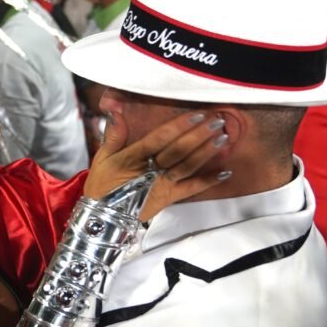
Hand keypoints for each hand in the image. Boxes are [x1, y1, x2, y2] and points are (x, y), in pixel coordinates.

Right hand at [83, 110, 229, 218]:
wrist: (102, 217)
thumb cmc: (102, 185)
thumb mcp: (102, 158)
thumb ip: (113, 134)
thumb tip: (115, 109)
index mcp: (133, 158)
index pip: (160, 139)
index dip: (179, 127)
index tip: (196, 115)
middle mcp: (151, 171)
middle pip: (178, 151)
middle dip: (199, 135)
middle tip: (217, 120)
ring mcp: (162, 186)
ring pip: (187, 166)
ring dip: (206, 152)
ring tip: (223, 138)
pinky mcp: (169, 198)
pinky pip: (191, 189)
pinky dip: (208, 181)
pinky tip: (225, 172)